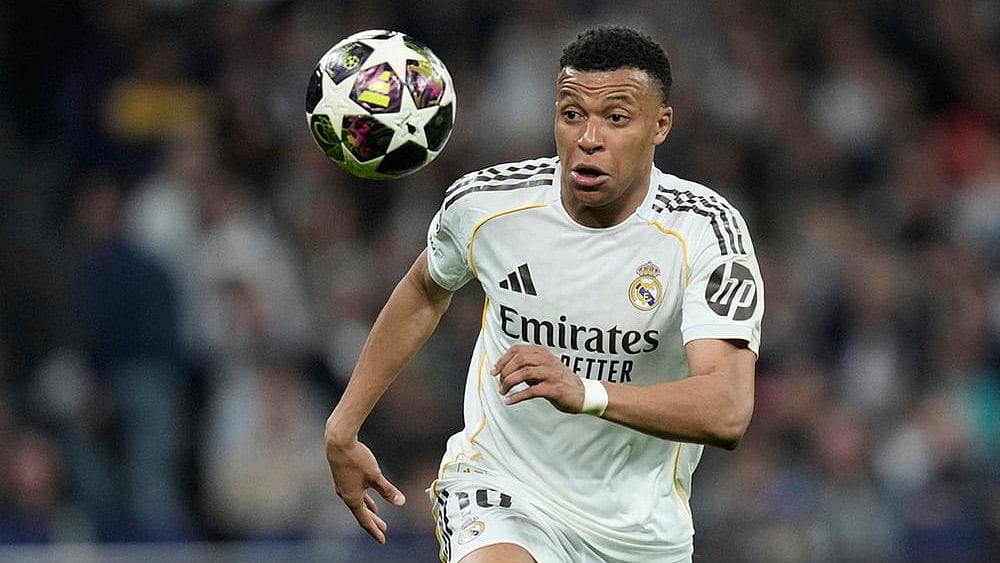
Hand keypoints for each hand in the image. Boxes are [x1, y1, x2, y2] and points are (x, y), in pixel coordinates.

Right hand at [324, 427, 405, 543]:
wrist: (338, 441)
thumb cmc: (356, 459)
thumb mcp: (376, 476)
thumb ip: (388, 490)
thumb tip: (401, 502)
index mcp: (352, 498)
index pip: (365, 520)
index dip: (374, 530)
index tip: (382, 539)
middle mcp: (345, 494)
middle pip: (361, 512)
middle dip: (373, 521)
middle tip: (384, 529)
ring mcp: (343, 486)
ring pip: (358, 502)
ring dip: (369, 508)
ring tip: (377, 514)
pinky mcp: (342, 476)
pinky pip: (355, 493)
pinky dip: (363, 497)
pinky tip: (367, 493)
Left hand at [490, 344, 585, 412]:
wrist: (583, 394)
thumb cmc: (560, 382)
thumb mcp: (543, 369)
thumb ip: (528, 367)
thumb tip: (505, 370)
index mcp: (543, 353)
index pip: (518, 350)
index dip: (503, 360)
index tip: (494, 371)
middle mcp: (547, 360)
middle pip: (519, 360)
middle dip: (505, 372)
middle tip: (499, 384)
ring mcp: (551, 373)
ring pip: (524, 373)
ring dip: (509, 383)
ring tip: (503, 392)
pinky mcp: (554, 388)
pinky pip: (531, 391)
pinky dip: (517, 396)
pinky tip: (509, 401)